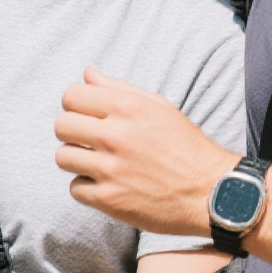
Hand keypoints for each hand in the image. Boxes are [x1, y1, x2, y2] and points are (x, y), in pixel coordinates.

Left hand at [55, 68, 236, 238]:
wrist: (210, 191)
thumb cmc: (185, 146)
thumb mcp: (158, 107)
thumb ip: (119, 88)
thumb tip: (87, 72)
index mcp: (128, 107)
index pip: (72, 95)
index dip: (77, 105)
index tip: (89, 115)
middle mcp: (116, 135)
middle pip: (61, 124)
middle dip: (73, 131)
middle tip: (91, 140)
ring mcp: (110, 169)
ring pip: (63, 156)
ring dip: (77, 159)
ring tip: (98, 162)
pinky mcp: (109, 199)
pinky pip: (74, 188)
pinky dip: (87, 187)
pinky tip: (107, 183)